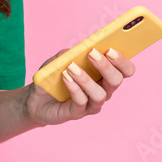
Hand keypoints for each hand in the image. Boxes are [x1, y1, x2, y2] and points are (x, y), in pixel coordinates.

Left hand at [21, 47, 135, 126]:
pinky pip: (81, 102)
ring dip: (86, 79)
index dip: (122, 61)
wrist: (35, 98)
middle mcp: (103, 90)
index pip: (125, 70)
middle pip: (116, 81)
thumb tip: (80, 48)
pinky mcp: (77, 113)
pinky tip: (65, 77)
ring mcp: (91, 104)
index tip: (110, 49)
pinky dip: (74, 88)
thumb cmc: (53, 77)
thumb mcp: (59, 61)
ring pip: (100, 94)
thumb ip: (70, 53)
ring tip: (72, 67)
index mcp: (104, 76)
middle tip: (93, 53)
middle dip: (106, 66)